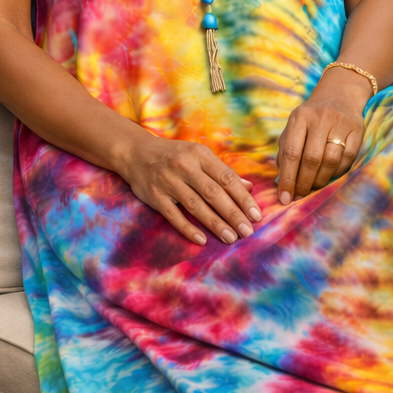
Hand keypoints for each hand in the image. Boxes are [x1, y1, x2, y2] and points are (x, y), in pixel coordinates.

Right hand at [121, 135, 260, 244]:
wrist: (135, 152)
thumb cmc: (175, 155)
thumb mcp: (199, 155)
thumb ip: (223, 171)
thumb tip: (249, 187)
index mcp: (200, 155)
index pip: (227, 178)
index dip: (243, 198)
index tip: (257, 215)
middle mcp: (185, 166)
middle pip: (214, 194)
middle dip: (233, 214)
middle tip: (248, 231)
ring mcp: (168, 182)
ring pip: (196, 206)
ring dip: (215, 224)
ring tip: (231, 237)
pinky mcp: (155, 196)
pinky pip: (174, 215)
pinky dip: (188, 228)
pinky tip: (202, 240)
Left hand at [277, 72, 366, 204]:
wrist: (340, 94)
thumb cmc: (311, 117)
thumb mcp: (294, 126)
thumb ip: (285, 151)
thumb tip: (281, 182)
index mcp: (300, 117)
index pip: (291, 152)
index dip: (287, 178)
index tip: (284, 198)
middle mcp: (320, 119)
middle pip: (311, 159)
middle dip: (304, 182)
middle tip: (299, 196)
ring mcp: (341, 124)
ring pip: (330, 161)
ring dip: (321, 180)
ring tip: (313, 186)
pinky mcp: (357, 130)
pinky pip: (348, 159)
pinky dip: (337, 172)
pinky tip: (330, 175)